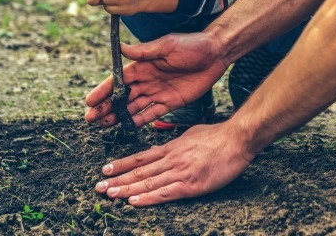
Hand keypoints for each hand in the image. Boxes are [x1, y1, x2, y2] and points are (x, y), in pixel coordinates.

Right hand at [85, 32, 226, 126]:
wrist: (216, 53)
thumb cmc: (192, 45)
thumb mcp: (168, 45)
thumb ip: (145, 51)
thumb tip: (121, 47)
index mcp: (144, 64)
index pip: (119, 79)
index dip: (104, 90)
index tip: (89, 101)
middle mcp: (148, 79)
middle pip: (123, 96)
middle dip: (106, 106)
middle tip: (90, 119)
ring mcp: (159, 91)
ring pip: (134, 106)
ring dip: (118, 115)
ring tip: (102, 125)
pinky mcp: (171, 102)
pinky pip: (152, 113)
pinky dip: (139, 120)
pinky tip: (126, 126)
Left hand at [94, 121, 253, 205]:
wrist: (236, 139)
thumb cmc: (217, 136)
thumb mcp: (192, 133)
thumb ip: (177, 143)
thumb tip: (165, 148)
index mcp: (172, 147)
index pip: (141, 157)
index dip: (122, 164)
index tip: (105, 169)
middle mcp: (172, 159)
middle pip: (140, 171)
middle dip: (117, 179)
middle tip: (98, 187)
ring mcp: (180, 171)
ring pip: (148, 182)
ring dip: (126, 189)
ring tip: (109, 194)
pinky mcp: (191, 184)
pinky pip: (165, 193)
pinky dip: (148, 198)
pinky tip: (134, 201)